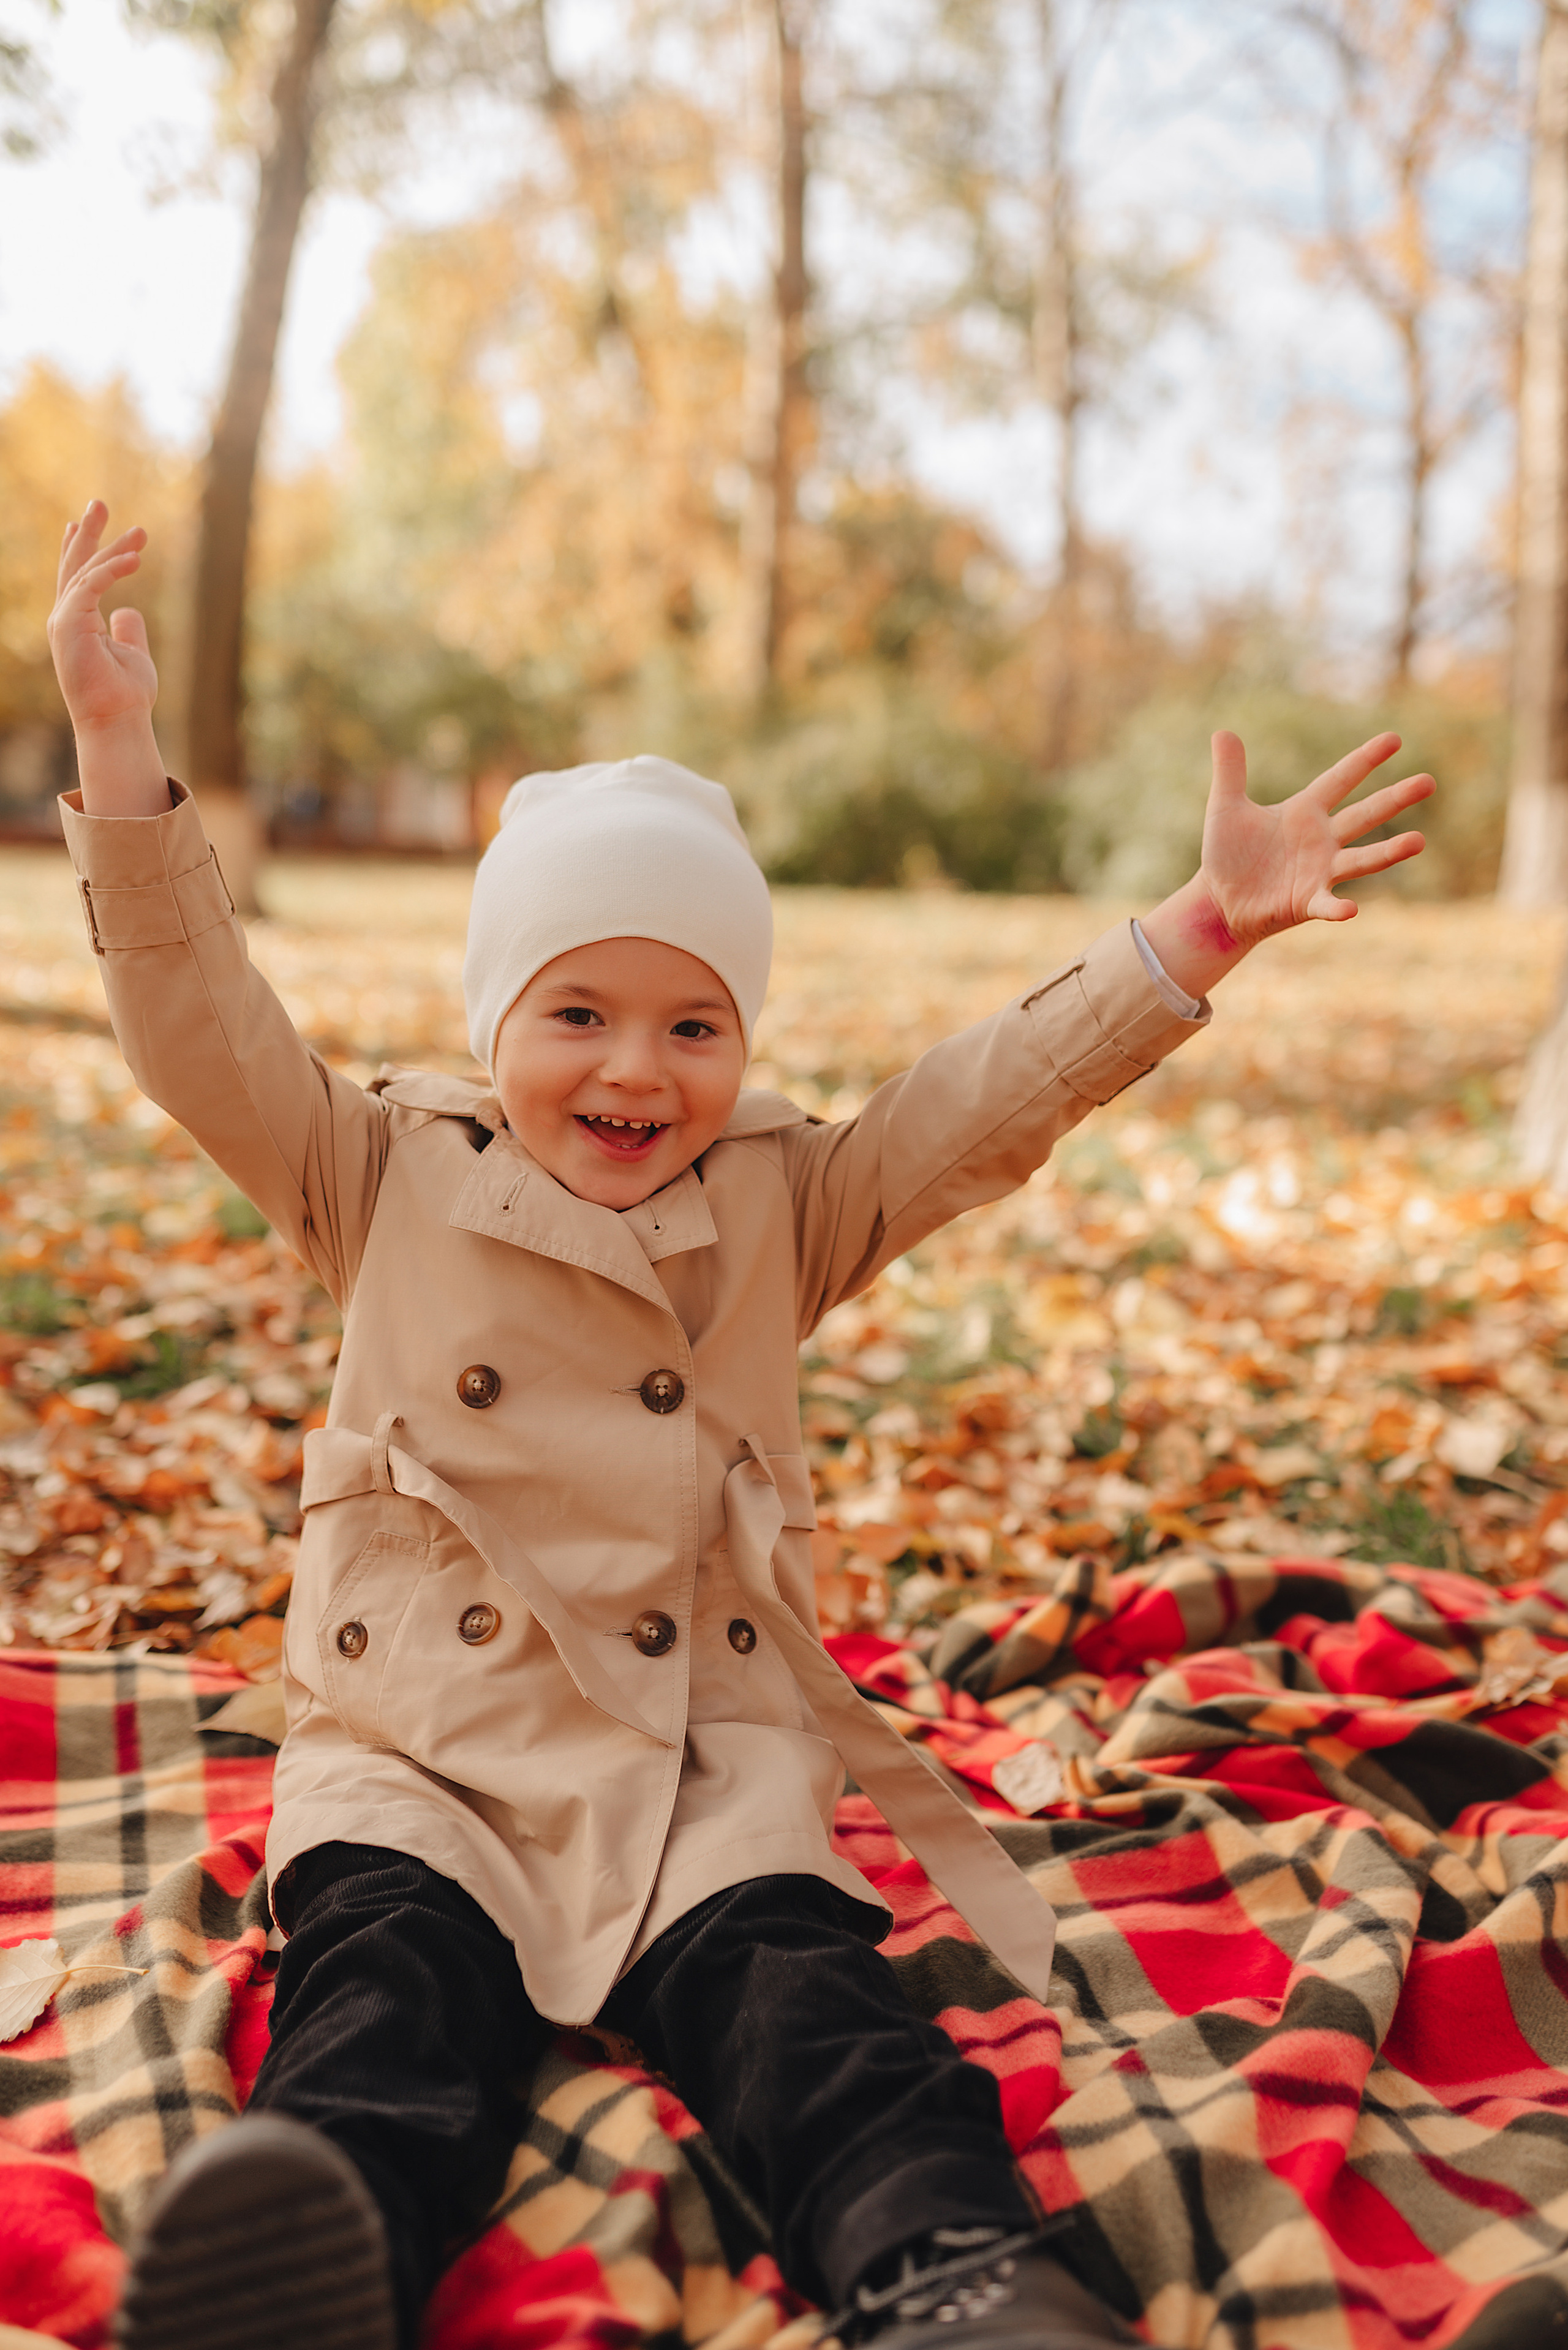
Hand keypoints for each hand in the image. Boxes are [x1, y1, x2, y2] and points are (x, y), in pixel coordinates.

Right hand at [47, 501, 169, 816]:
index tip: (83, 523)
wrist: (117, 721)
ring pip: (85, 572)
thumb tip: (128, 610)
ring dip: (111, 547)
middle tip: (99, 502)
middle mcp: (65, 618)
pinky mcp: (69, 624)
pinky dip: (113, 569)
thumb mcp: (133, 653)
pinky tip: (136, 558)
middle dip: (87, 533)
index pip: (75, 579)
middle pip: (74, 566)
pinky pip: (91, 585)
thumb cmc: (125, 695)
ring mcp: (64, 621)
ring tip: (140, 531)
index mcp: (77, 623)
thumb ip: (128, 629)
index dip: (81, 550)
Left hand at [1140, 730, 1433, 1001]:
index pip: (1340, 779)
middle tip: (1428, 781)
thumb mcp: (1225, 809)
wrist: (1220, 901)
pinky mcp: (1307, 902)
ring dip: (1389, 852)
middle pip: (1365, 814)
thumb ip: (1230, 772)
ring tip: (1419, 841)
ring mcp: (1320, 872)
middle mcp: (1321, 840)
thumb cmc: (1227, 855)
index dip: (1365, 760)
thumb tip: (1222, 732)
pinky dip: (1337, 907)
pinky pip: (1327, 904)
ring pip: (1362, 859)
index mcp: (1305, 811)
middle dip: (1396, 799)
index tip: (1394, 739)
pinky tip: (1351, 909)